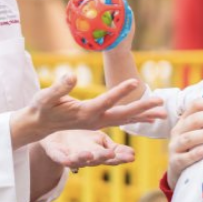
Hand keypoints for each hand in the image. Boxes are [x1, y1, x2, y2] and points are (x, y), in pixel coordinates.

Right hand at [11, 76, 165, 147]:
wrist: (39, 125)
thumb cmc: (41, 108)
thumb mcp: (45, 97)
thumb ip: (59, 88)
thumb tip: (71, 76)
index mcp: (84, 113)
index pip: (106, 101)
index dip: (120, 91)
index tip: (135, 80)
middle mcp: (95, 120)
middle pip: (123, 114)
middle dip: (142, 107)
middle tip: (161, 102)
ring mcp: (98, 123)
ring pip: (126, 118)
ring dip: (144, 115)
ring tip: (163, 113)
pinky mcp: (99, 121)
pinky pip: (122, 120)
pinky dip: (137, 118)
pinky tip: (150, 116)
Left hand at [40, 130, 134, 169]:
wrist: (56, 135)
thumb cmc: (82, 140)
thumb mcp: (101, 142)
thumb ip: (115, 148)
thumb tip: (134, 154)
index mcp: (98, 154)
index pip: (111, 157)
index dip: (120, 157)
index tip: (131, 156)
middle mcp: (86, 158)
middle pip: (96, 159)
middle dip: (103, 157)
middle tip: (112, 154)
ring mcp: (71, 157)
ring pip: (78, 160)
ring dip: (84, 159)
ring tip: (90, 154)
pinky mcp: (55, 154)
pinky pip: (59, 158)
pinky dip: (64, 160)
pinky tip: (68, 160)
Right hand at [167, 98, 202, 189]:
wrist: (180, 173)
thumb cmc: (194, 149)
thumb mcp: (198, 133)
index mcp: (184, 121)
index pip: (193, 107)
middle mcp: (177, 132)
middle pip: (192, 121)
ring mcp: (174, 147)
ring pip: (188, 138)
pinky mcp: (175, 162)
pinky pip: (183, 158)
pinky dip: (193, 155)